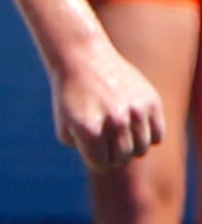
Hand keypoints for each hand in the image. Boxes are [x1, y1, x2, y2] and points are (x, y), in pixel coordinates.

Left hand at [53, 39, 165, 171]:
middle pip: (122, 158)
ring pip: (142, 149)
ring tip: (119, 131)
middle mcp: (115, 122)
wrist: (83, 59)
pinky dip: (148, 136)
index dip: (96, 159)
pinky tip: (136, 126)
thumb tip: (107, 163)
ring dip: (130, 145)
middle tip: (105, 139)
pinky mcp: (151, 101)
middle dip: (113, 154)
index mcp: (89, 131)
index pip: (101, 165)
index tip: (92, 147)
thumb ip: (84, 151)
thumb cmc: (70, 97)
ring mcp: (136, 111)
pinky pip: (157, 135)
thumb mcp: (65, 127)